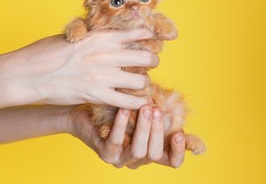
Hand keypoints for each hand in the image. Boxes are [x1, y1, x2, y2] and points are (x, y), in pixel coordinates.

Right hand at [4, 29, 161, 108]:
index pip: (137, 33)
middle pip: (146, 58)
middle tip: (149, 64)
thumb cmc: (47, 52)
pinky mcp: (96, 95)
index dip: (149, 37)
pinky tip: (137, 102)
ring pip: (141, 81)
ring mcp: (103, 76)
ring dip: (143, 83)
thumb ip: (95, 37)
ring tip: (139, 84)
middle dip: (152, 61)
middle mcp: (106, 55)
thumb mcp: (74, 36)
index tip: (151, 41)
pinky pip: (127, 102)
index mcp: (101, 36)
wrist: (29, 73)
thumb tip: (109, 37)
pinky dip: (136, 103)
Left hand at [69, 105, 185, 168]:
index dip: (179, 151)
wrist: (86, 112)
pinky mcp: (106, 154)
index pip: (172, 161)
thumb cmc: (118, 108)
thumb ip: (157, 111)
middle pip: (155, 154)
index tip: (179, 133)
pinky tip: (123, 109)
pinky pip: (116, 142)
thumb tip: (176, 103)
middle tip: (156, 109)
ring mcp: (121, 159)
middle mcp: (138, 159)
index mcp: (150, 150)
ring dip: (144, 129)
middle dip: (158, 131)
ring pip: (139, 151)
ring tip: (144, 108)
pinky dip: (121, 125)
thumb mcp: (141, 109)